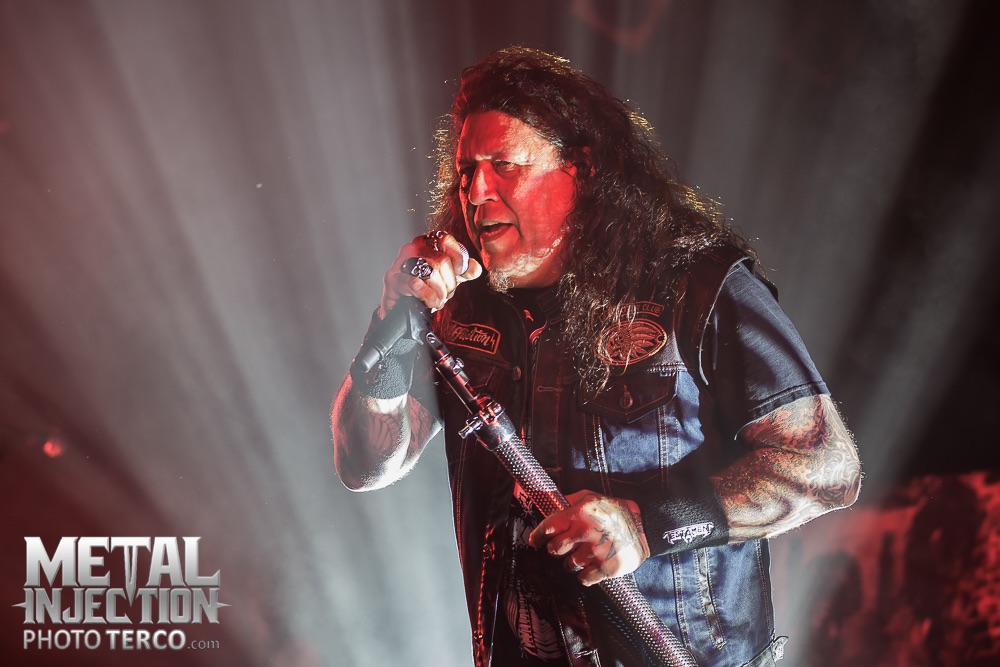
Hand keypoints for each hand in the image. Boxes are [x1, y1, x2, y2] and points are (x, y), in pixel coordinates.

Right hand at [380, 232, 481, 315]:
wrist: (402, 307)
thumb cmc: (425, 288)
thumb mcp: (448, 278)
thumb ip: (463, 271)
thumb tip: (475, 267)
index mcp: (426, 243)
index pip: (445, 239)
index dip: (456, 259)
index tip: (458, 274)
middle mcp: (412, 248)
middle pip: (441, 261)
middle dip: (448, 283)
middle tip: (446, 293)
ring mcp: (400, 262)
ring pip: (430, 272)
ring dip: (439, 292)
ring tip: (437, 299)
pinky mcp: (393, 279)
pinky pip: (416, 284)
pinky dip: (428, 297)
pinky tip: (428, 302)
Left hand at [529, 490, 650, 585]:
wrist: (645, 525)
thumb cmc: (614, 510)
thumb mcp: (590, 497)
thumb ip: (568, 501)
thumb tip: (548, 505)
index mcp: (578, 514)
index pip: (548, 528)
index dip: (538, 536)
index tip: (536, 541)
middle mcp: (584, 533)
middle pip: (555, 550)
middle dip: (557, 549)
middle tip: (566, 547)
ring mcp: (595, 553)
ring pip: (568, 566)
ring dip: (572, 562)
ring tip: (583, 554)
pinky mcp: (606, 568)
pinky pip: (583, 579)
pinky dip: (585, 575)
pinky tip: (591, 566)